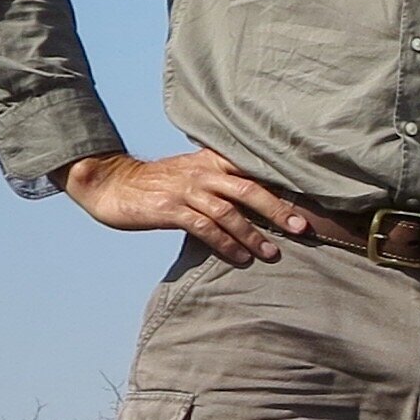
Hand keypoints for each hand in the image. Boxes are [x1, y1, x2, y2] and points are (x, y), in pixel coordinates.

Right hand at [62, 149, 309, 261]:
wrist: (110, 183)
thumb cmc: (157, 184)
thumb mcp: (191, 173)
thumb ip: (221, 180)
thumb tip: (258, 196)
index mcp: (211, 161)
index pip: (253, 168)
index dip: (282, 182)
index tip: (309, 198)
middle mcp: (203, 173)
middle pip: (249, 189)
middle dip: (278, 210)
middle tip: (302, 228)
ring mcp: (186, 191)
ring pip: (229, 212)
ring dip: (253, 234)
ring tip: (272, 253)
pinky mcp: (171, 209)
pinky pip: (205, 228)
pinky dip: (225, 243)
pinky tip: (240, 257)